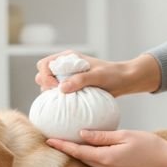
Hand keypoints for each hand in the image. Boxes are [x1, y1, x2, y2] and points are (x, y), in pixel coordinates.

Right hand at [34, 51, 160, 96]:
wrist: (124, 81)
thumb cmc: (113, 75)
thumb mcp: (98, 76)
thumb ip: (80, 80)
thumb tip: (61, 88)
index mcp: (68, 58)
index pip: (44, 64)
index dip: (45, 76)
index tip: (55, 87)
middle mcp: (65, 67)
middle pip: (42, 74)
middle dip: (45, 84)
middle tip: (57, 94)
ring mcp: (68, 78)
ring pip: (48, 85)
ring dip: (50, 93)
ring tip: (62, 102)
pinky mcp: (73, 88)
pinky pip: (59, 94)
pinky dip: (59, 100)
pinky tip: (66, 108)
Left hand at [46, 130, 166, 166]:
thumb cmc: (150, 146)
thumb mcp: (124, 135)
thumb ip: (102, 136)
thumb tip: (82, 134)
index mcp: (106, 158)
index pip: (78, 152)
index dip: (62, 145)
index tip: (49, 140)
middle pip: (81, 158)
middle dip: (67, 148)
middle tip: (54, 138)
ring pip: (89, 160)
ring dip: (78, 152)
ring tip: (67, 140)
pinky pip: (99, 162)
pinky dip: (90, 154)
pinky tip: (89, 145)